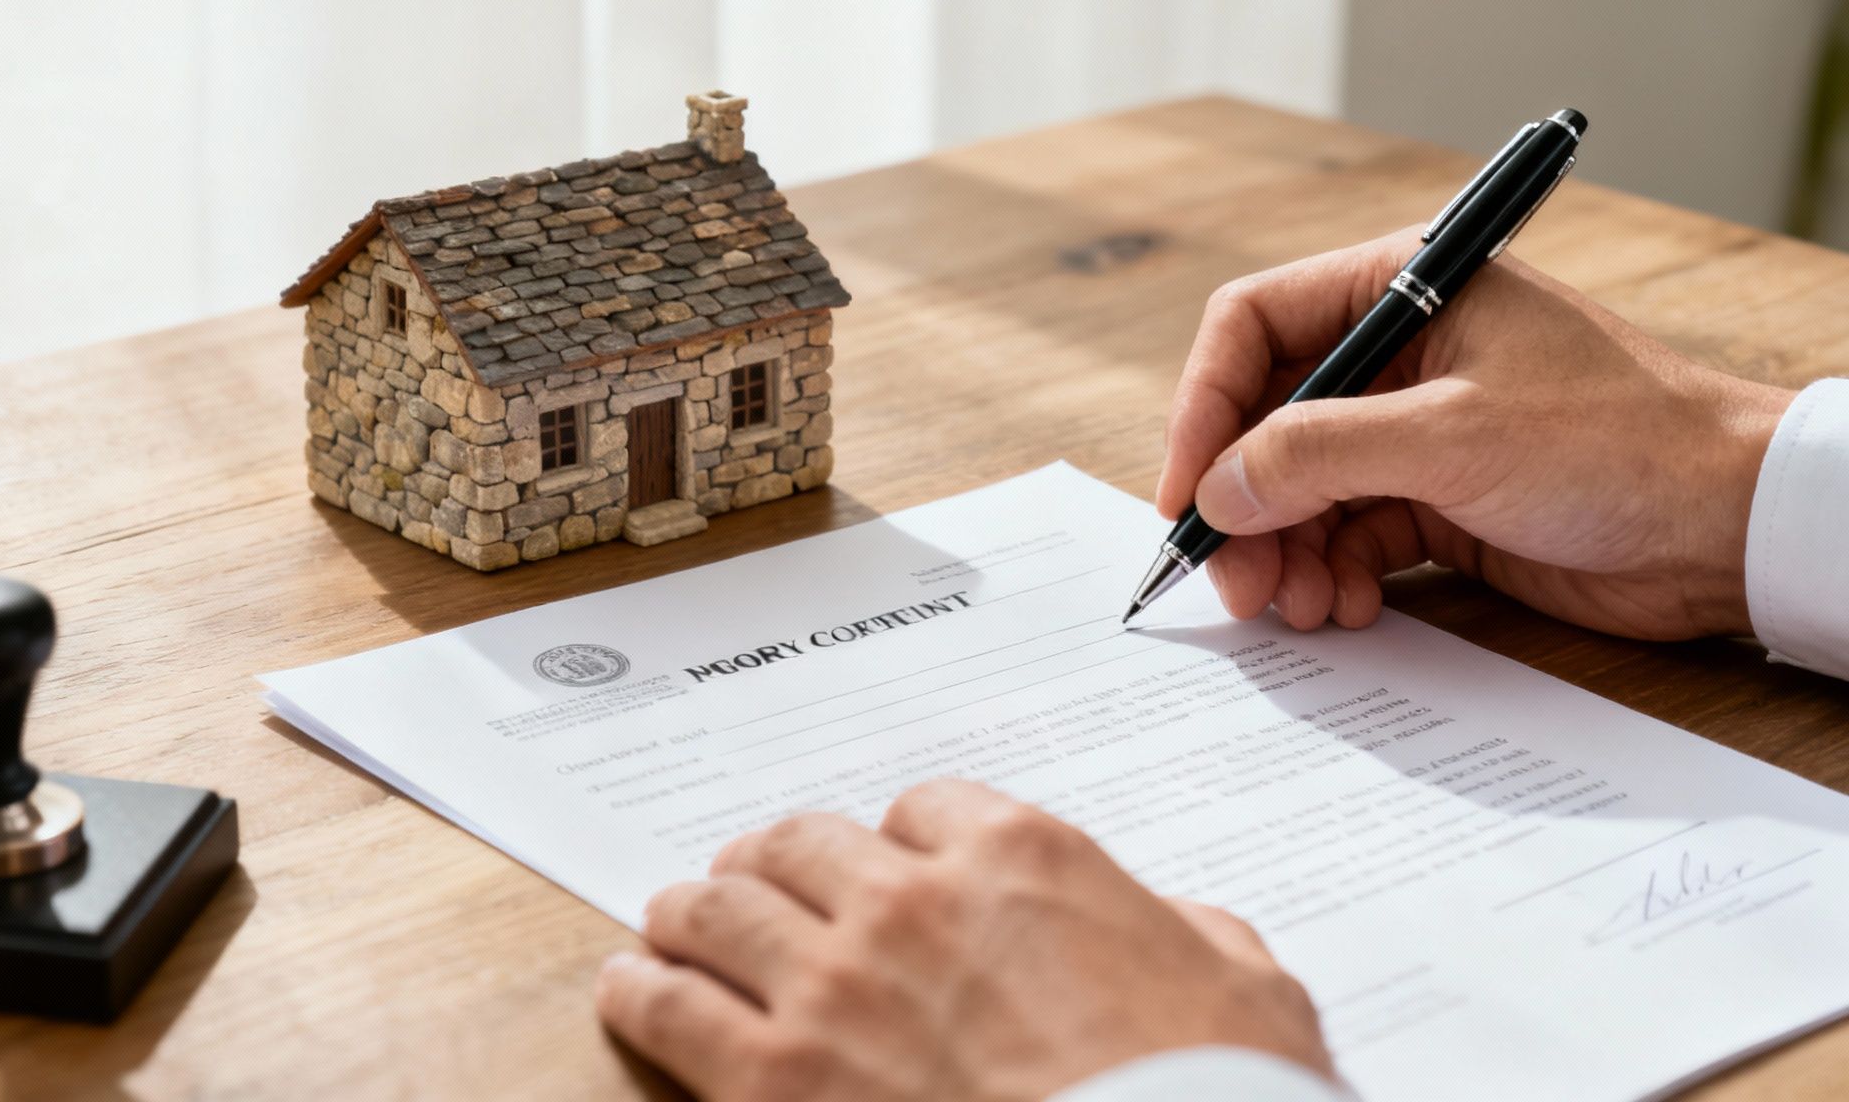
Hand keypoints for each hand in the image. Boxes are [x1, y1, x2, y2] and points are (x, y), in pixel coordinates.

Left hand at [595, 780, 1331, 1101]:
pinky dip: (643, 988)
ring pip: (720, 906)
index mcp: (1022, 858)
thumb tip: (1175, 929)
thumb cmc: (1211, 1093)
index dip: (899, 841)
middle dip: (778, 862)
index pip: (921, 808)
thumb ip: (1190, 934)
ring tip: (675, 920)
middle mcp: (913, 899)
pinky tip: (634, 985)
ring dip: (695, 910)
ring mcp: (836, 983)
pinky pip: (672, 1005)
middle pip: (802, 843)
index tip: (887, 865)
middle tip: (757, 880)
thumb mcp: (1246, 989)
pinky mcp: (776, 1075)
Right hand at [1157, 229, 1794, 639]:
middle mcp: (1399, 355)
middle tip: (1235, 580)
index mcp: (1404, 288)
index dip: (1203, 409)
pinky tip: (1351, 607)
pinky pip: (1346, 535)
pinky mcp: (1438, 501)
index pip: (1253, 327)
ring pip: (1299, 490)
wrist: (1732, 527)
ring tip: (1300, 606)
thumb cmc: (1618, 443)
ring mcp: (1416, 431)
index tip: (1188, 492)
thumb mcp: (1451, 437)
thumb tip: (1217, 488)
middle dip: (1242, 504)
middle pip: (1265, 421)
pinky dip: (1333, 575)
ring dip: (1285, 553)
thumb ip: (1316, 455)